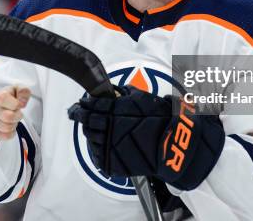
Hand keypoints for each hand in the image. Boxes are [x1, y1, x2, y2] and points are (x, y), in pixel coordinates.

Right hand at [0, 85, 30, 141]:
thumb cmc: (6, 98)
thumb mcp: (16, 89)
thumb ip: (23, 91)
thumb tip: (22, 103)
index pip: (13, 104)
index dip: (18, 105)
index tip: (18, 104)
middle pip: (9, 117)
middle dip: (17, 116)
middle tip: (16, 113)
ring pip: (7, 128)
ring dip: (14, 125)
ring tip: (11, 119)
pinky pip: (5, 136)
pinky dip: (11, 133)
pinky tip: (8, 126)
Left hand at [68, 85, 224, 190]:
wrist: (173, 146)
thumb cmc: (162, 120)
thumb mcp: (145, 99)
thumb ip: (127, 94)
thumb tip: (117, 91)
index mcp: (114, 110)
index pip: (90, 105)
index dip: (82, 104)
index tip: (79, 104)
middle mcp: (108, 127)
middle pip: (87, 121)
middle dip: (81, 116)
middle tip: (78, 113)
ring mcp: (109, 146)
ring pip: (90, 137)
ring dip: (89, 131)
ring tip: (91, 128)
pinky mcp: (112, 162)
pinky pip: (97, 154)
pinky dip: (96, 148)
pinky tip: (99, 144)